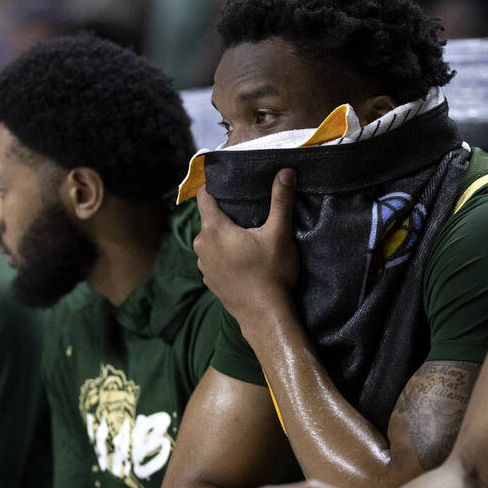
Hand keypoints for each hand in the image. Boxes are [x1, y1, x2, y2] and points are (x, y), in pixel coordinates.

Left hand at [194, 169, 298, 324]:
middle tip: (249, 211)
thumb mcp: (279, 234)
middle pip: (209, 218)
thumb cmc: (271, 274)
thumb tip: (286, 171)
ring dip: (224, 235)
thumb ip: (281, 200)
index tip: (230, 182)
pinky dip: (224, 254)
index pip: (204, 195)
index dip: (215, 185)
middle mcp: (201, 245)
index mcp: (214, 229)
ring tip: (247, 236)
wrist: (265, 317)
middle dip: (226, 212)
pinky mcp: (209, 280)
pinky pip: (213, 258)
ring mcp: (203, 265)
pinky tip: (243, 259)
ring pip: (211, 239)